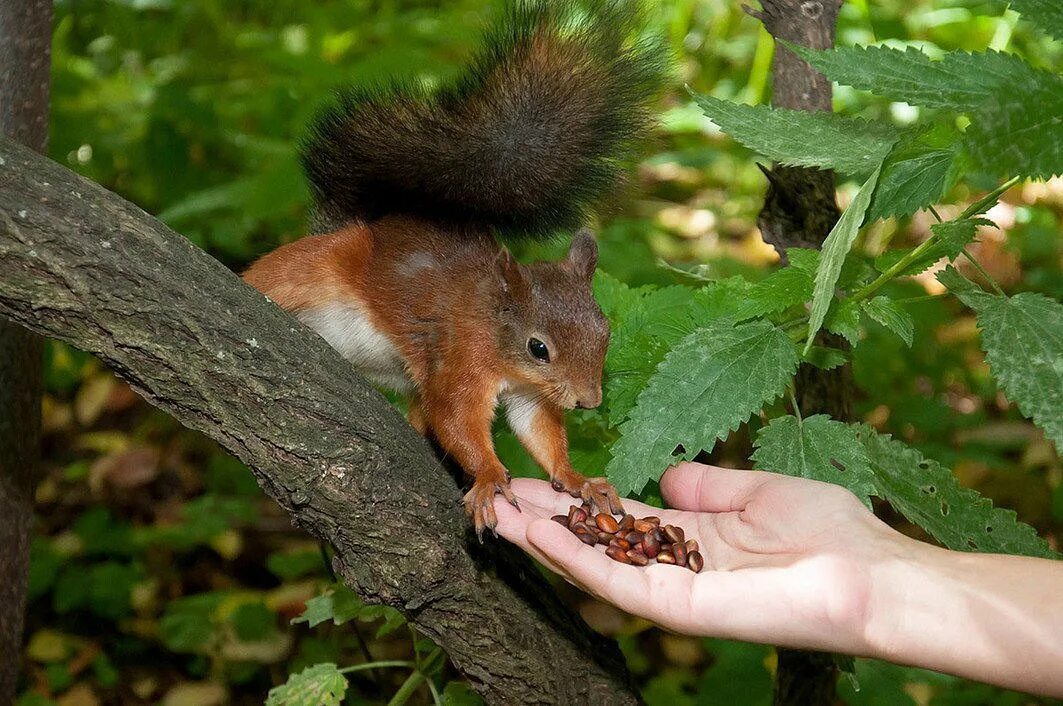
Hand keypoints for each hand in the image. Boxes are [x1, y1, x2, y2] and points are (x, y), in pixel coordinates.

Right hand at [493, 462, 904, 655]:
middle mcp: (674, 566)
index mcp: (692, 538)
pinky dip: (575, 558)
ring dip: (544, 540)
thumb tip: (667, 476)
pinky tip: (540, 535)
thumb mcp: (758, 491)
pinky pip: (617, 582)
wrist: (871, 576)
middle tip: (496, 495)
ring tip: (499, 513)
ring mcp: (673, 590)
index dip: (576, 502)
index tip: (535, 480)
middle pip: (595, 541)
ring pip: (593, 565)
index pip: (619, 520)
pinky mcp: (680, 608)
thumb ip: (708, 485)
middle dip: (546, 520)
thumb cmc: (829, 531)